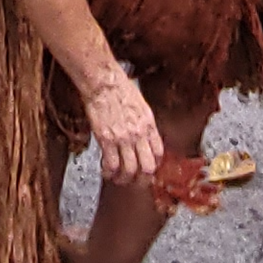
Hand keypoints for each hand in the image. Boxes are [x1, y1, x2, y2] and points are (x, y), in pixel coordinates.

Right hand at [80, 67, 161, 188]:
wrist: (103, 82)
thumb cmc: (120, 88)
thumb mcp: (141, 106)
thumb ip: (144, 124)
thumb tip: (144, 136)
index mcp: (149, 125)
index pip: (158, 154)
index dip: (153, 165)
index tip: (147, 169)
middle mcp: (139, 134)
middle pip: (147, 167)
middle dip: (141, 179)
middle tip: (134, 181)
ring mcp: (123, 138)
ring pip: (129, 170)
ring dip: (123, 178)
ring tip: (117, 178)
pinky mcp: (106, 139)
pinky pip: (111, 164)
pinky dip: (109, 172)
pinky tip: (105, 170)